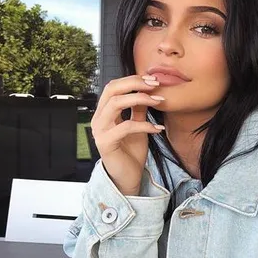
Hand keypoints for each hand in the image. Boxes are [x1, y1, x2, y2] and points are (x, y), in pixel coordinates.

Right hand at [90, 75, 163, 194]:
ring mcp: (100, 130)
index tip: (153, 80)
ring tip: (158, 102)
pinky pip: (126, 127)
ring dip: (140, 99)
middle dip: (134, 84)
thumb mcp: (138, 125)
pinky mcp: (106, 143)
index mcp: (104, 112)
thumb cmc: (131, 152)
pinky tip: (158, 128)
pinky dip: (145, 125)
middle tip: (155, 85)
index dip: (133, 80)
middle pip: (111, 90)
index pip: (114, 86)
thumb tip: (148, 90)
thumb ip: (139, 109)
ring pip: (115, 104)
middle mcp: (98, 118)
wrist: (128, 177)